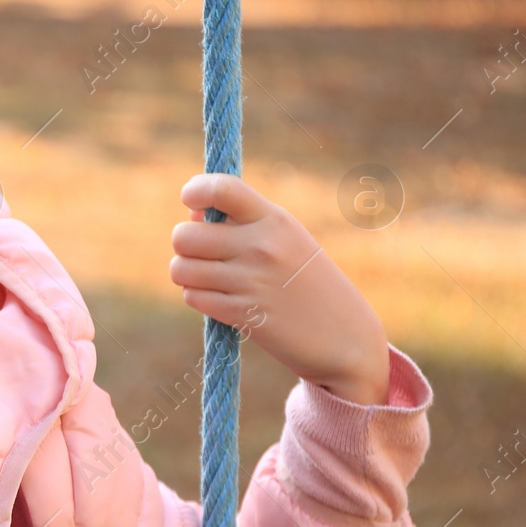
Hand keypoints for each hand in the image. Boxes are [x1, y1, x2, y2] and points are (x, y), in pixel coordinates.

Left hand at [171, 174, 389, 405]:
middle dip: (185, 247)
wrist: (344, 337)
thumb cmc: (309, 283)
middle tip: (205, 256)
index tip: (191, 202)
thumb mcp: (287, 240)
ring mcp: (250, 281)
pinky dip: (199, 298)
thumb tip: (191, 216)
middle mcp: (261, 246)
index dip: (194, 191)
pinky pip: (193, 296)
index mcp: (274, 219)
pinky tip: (221, 300)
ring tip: (211, 280)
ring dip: (187, 276)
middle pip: (184, 236)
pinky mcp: (241, 314)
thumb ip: (241, 224)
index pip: (221, 189)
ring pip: (180, 268)